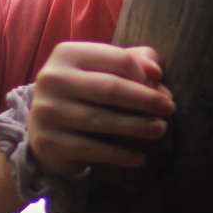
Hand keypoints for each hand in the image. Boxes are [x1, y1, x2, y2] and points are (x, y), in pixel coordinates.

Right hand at [28, 42, 173, 176]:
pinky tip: (138, 158)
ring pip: (100, 119)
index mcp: (66, 54)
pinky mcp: (47, 141)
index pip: (117, 59)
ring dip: (136, 126)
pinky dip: (119, 155)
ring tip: (159, 130)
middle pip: (109, 88)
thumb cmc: (82, 94)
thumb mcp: (102, 69)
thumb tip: (154, 70)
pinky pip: (90, 149)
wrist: (43, 128)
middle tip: (169, 109)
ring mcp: (46, 111)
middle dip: (145, 99)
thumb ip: (131, 60)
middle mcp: (51, 79)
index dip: (144, 75)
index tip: (162, 88)